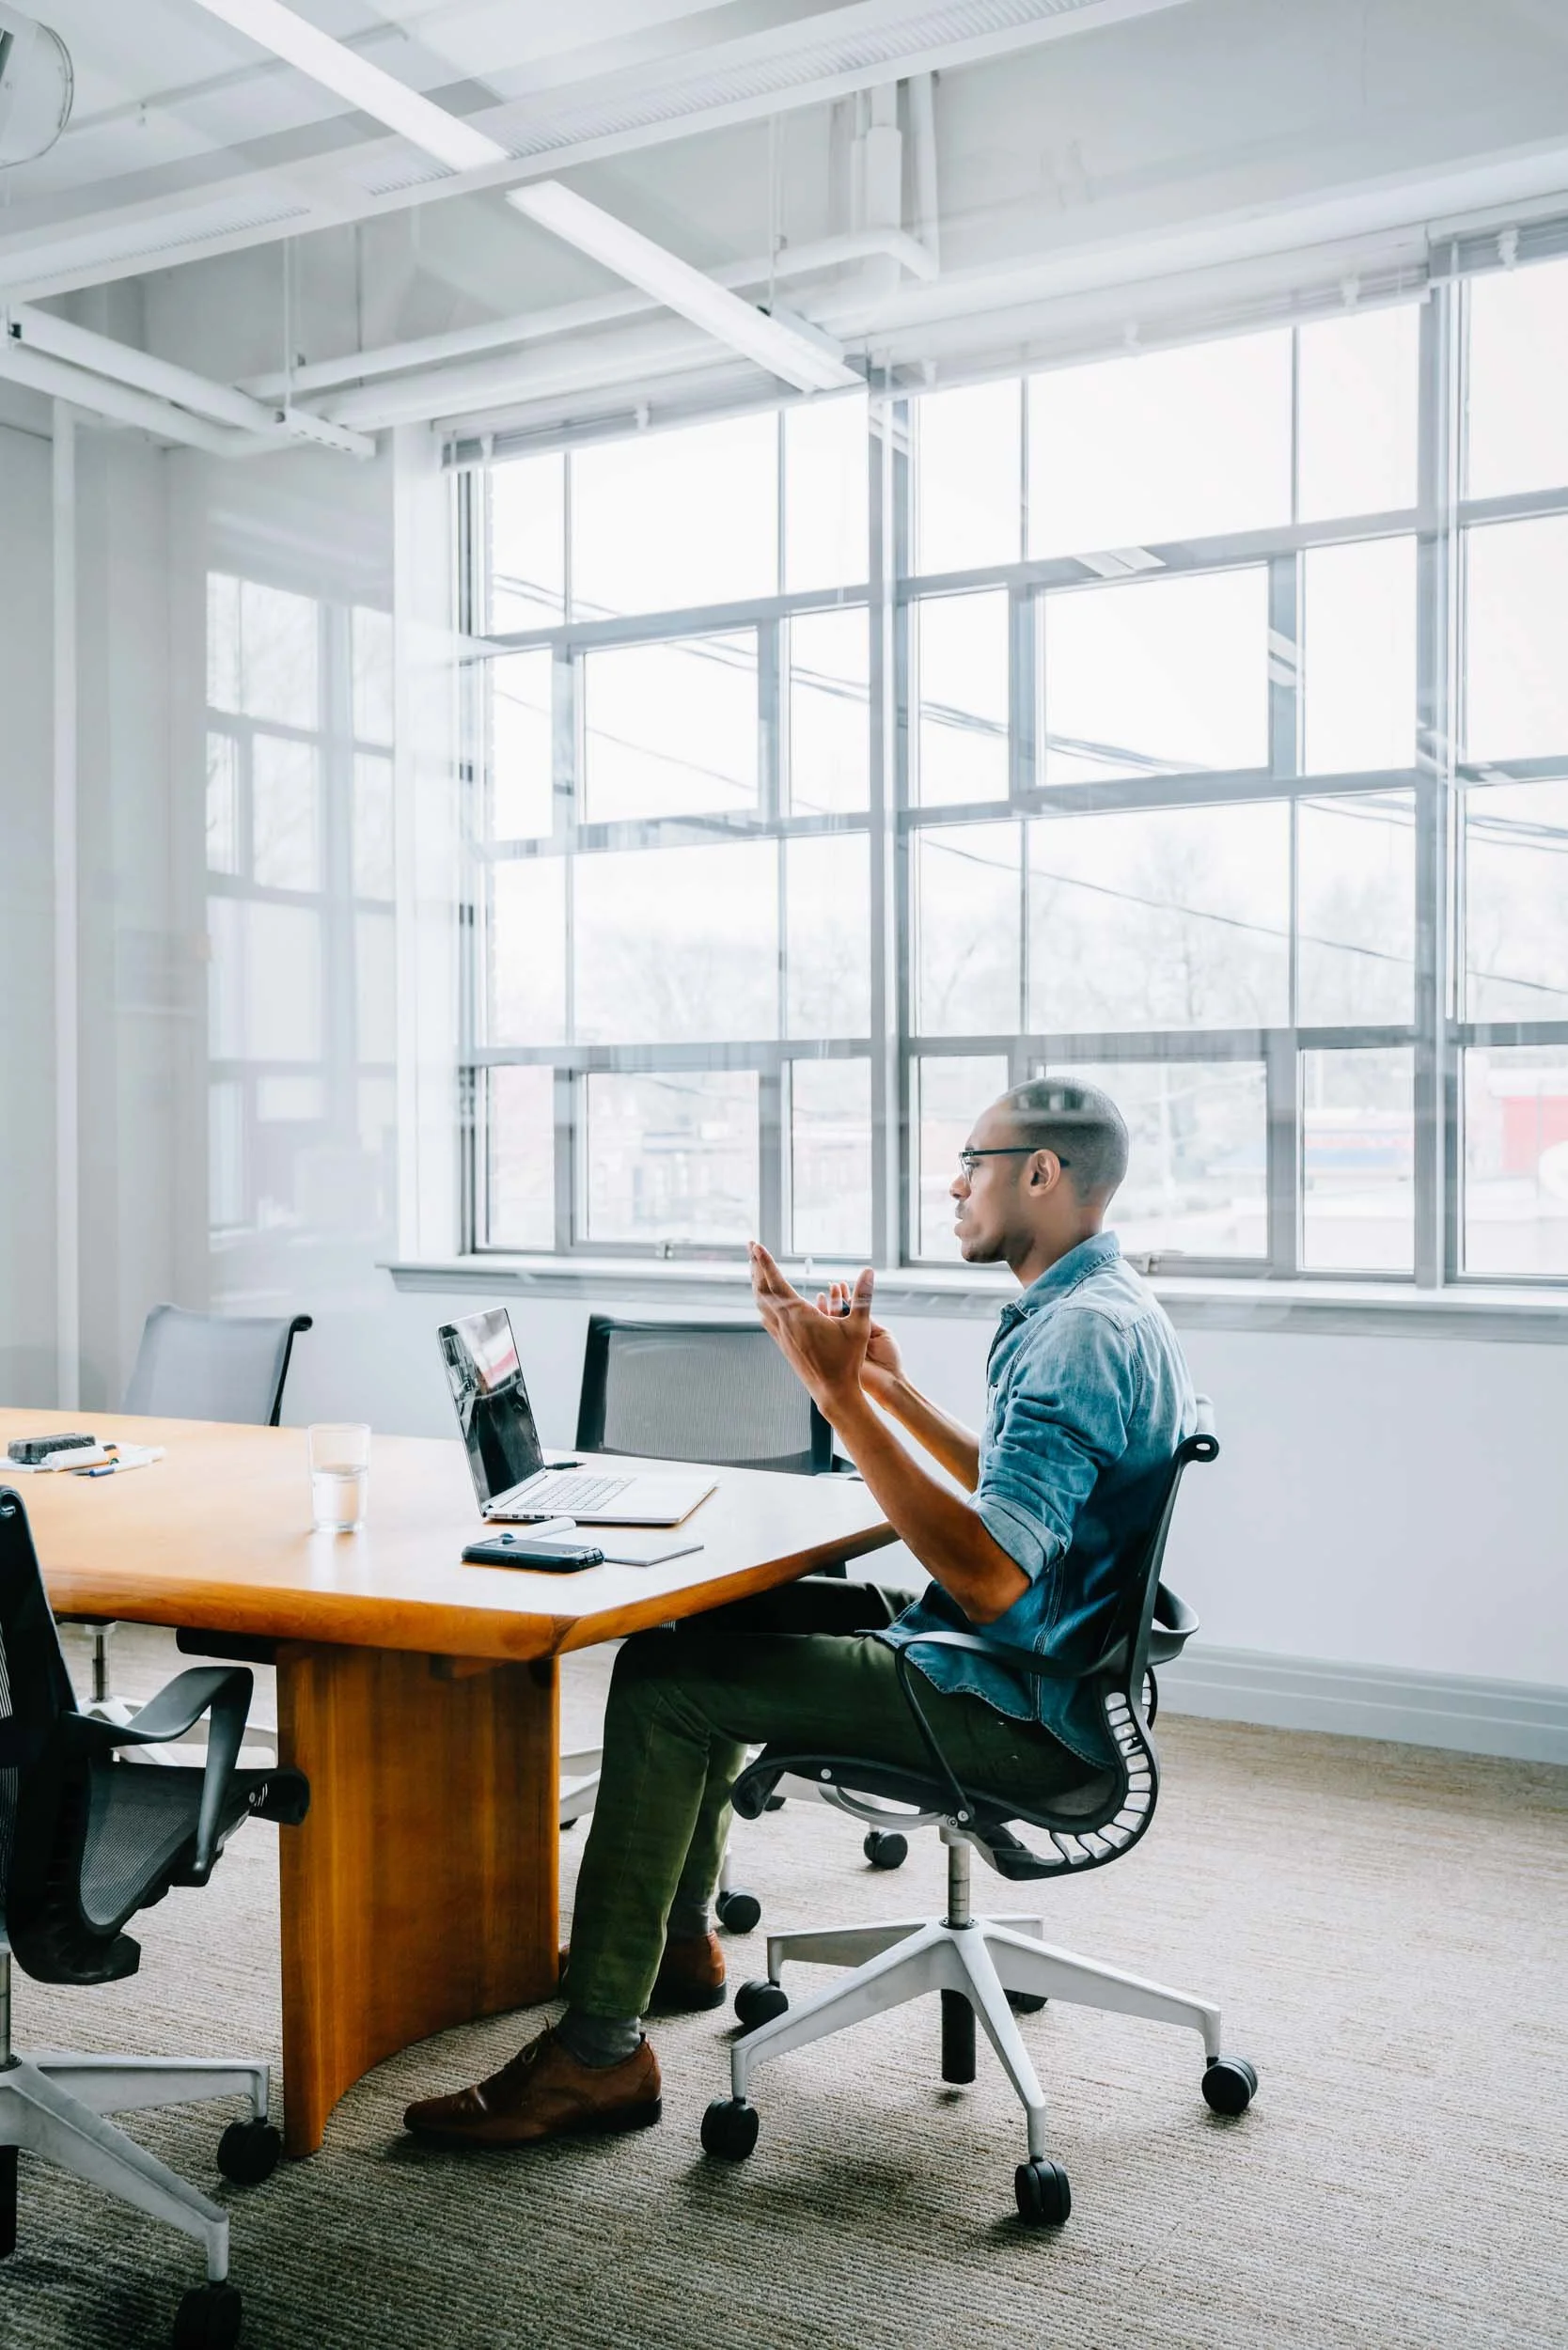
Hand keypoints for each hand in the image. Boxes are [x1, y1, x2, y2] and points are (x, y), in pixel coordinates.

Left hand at [749, 1244, 873, 1413]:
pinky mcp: (783, 1344)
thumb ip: (863, 1297)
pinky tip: (764, 1300)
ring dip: (757, 1284)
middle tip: (751, 1248)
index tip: (755, 1245)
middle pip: (762, 1289)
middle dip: (755, 1267)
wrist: (833, 1391)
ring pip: (761, 1304)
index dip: (765, 1261)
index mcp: (799, 1315)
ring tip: (755, 1269)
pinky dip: (762, 1302)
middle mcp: (785, 1323)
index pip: (776, 1281)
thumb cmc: (847, 1361)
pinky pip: (766, 1317)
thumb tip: (869, 1271)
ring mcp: (781, 1335)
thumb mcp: (859, 1327)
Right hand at [817, 1278, 902, 1400]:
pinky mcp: (834, 1355)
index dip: (845, 1298)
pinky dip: (821, 1323)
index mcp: (860, 1333)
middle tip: (832, 1286)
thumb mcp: (880, 1333)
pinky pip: (824, 1337)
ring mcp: (840, 1347)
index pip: (850, 1312)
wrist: (889, 1381)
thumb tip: (856, 1304)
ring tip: (823, 1294)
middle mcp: (848, 1339)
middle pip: (837, 1316)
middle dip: (834, 1300)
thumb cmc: (889, 1360)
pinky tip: (817, 1312)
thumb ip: (867, 1319)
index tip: (841, 1285)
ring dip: (826, 1308)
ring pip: (829, 1324)